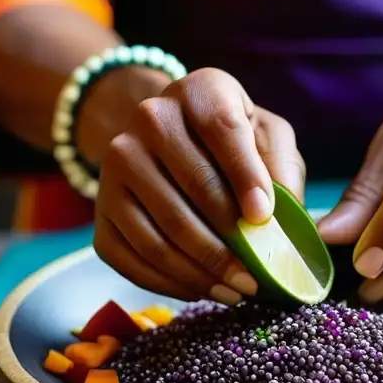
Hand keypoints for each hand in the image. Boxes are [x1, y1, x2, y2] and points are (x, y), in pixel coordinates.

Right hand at [94, 67, 305, 302]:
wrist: (169, 140)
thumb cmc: (232, 142)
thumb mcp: (266, 136)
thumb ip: (282, 168)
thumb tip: (281, 221)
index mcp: (199, 91)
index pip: (222, 129)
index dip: (246, 175)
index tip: (263, 217)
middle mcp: (149, 119)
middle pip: (192, 187)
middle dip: (230, 240)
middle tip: (257, 276)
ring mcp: (116, 164)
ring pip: (161, 231)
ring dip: (202, 270)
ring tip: (236, 290)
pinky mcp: (100, 209)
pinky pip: (131, 257)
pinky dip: (169, 282)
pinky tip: (201, 289)